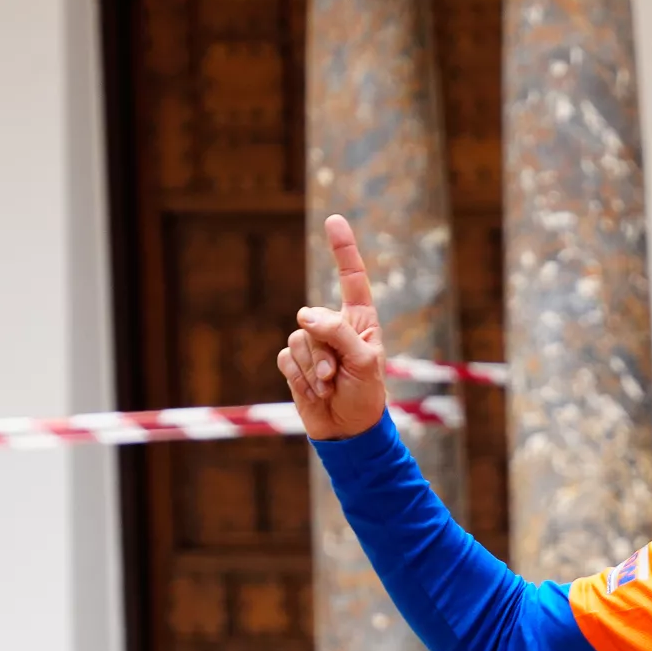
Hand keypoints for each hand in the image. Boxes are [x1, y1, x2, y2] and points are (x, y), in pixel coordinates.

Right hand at [274, 215, 389, 439]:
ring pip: (297, 339)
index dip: (343, 249)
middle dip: (323, 350)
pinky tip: (313, 391)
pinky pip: (285, 358)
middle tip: (336, 376)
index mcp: (359, 321)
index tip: (333, 219)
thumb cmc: (366, 395)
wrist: (347, 430)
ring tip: (328, 386)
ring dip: (311, 368)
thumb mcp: (364, 361)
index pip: (351, 278)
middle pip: (314, 318)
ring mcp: (312, 344)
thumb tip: (304, 315)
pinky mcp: (293, 363)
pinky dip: (298, 378)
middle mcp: (334, 327)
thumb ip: (338, 332)